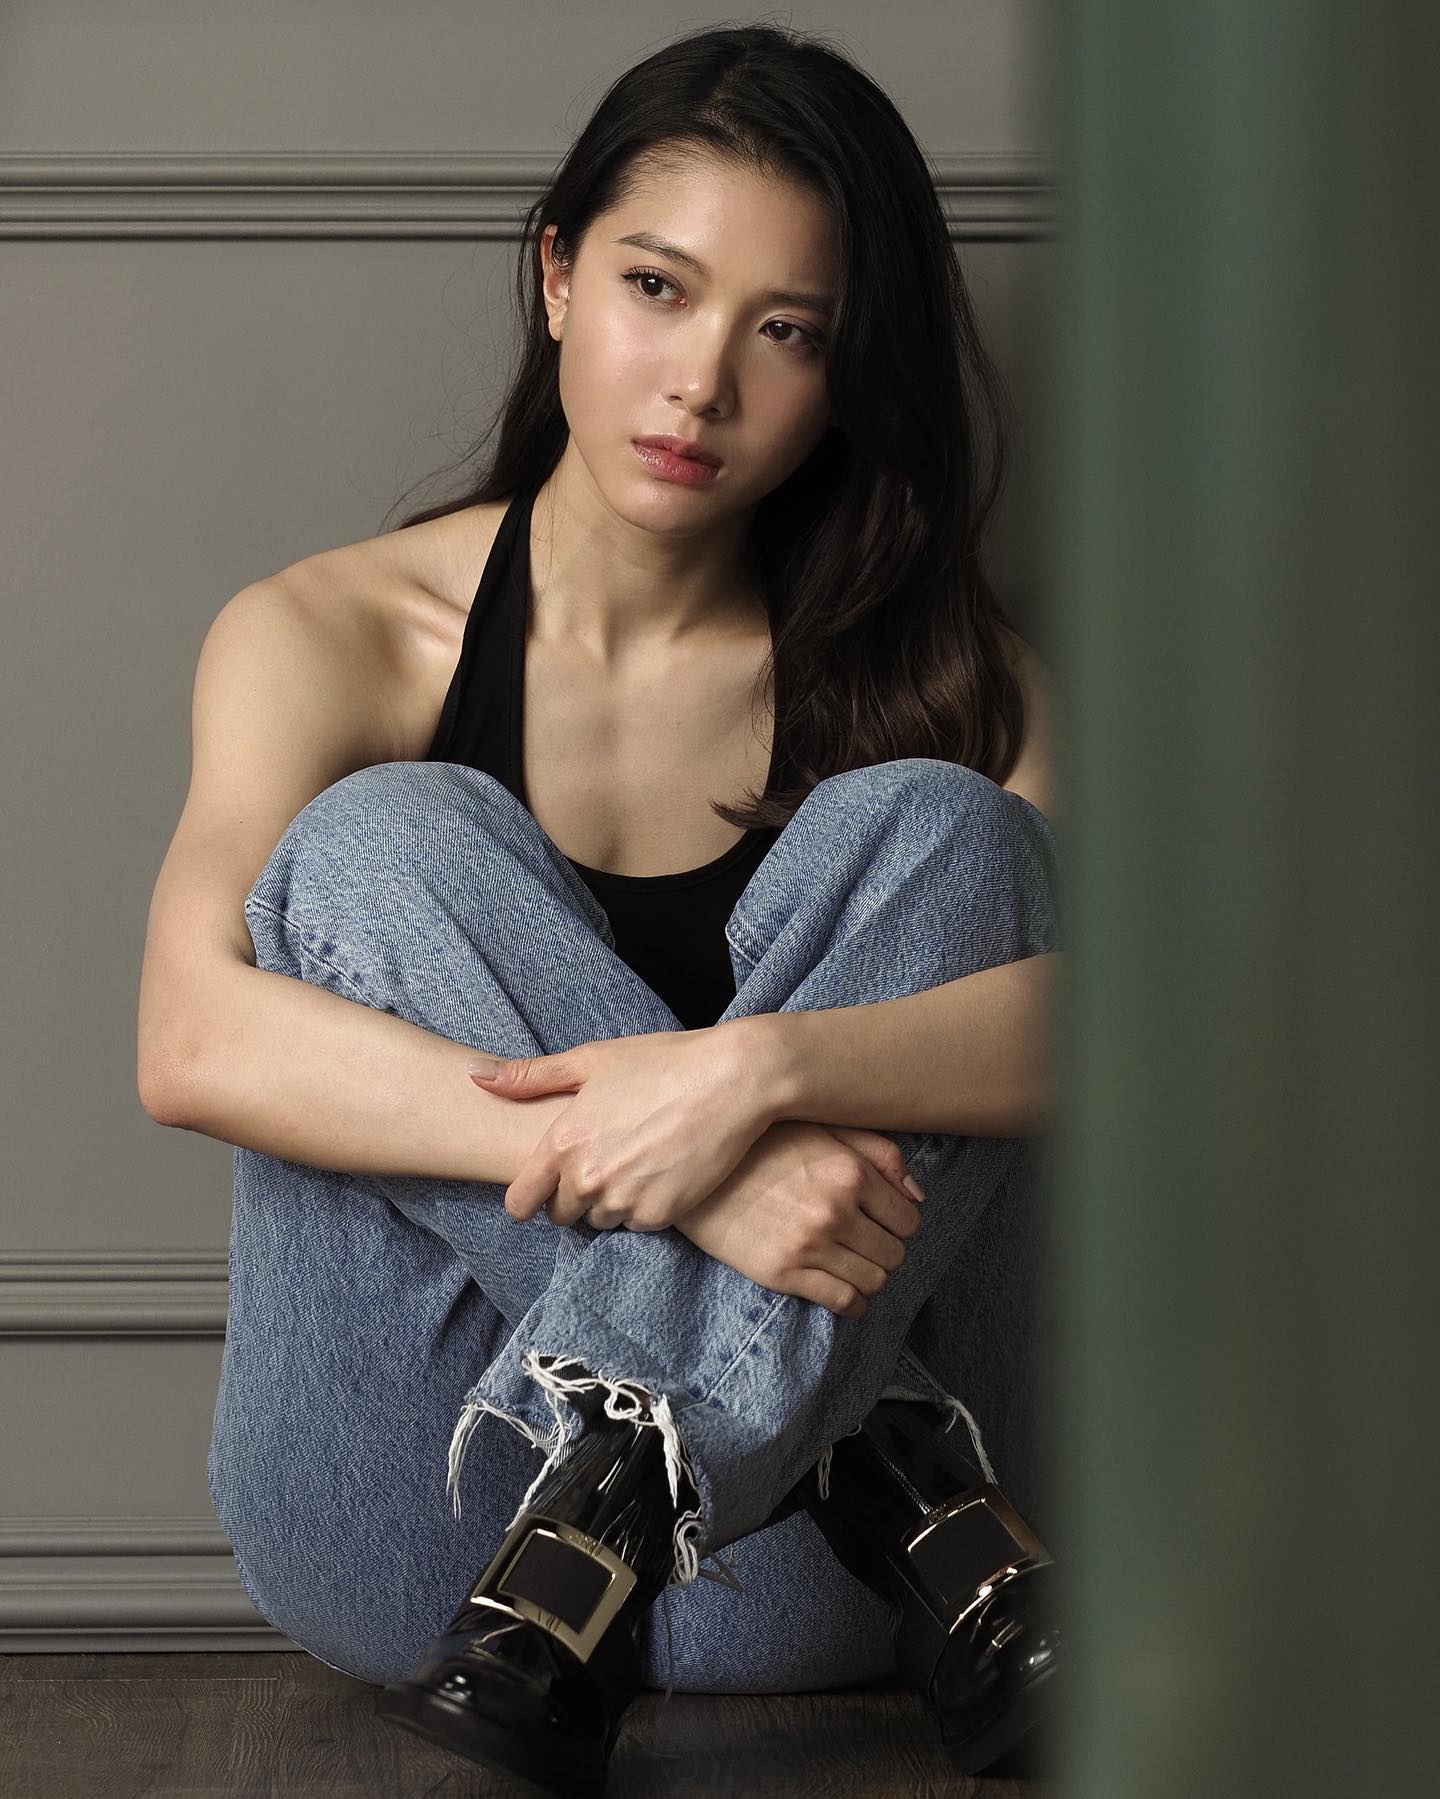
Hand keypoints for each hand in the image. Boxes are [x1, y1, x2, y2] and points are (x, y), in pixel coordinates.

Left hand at [467, 1021, 777, 1230]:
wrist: (732, 1080)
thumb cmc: (662, 1062)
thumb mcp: (592, 1059)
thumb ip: (529, 1076)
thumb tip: (473, 1075)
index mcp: (562, 1142)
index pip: (521, 1202)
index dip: (527, 1200)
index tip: (539, 1194)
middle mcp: (587, 1178)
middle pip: (562, 1214)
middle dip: (575, 1195)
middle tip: (606, 1162)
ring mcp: (624, 1200)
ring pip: (601, 1221)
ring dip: (612, 1203)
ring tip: (638, 1163)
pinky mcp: (660, 1216)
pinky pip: (639, 1225)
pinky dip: (646, 1208)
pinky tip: (663, 1173)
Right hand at [674, 1119, 925, 1319]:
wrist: (694, 1169)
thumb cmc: (759, 1143)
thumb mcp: (822, 1129)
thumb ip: (877, 1153)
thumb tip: (917, 1194)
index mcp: (850, 1172)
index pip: (908, 1220)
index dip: (899, 1224)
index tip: (882, 1222)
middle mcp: (835, 1211)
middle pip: (894, 1254)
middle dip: (885, 1250)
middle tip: (865, 1243)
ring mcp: (809, 1246)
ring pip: (874, 1282)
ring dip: (869, 1276)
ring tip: (852, 1264)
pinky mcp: (782, 1273)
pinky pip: (843, 1302)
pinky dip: (852, 1303)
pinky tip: (842, 1289)